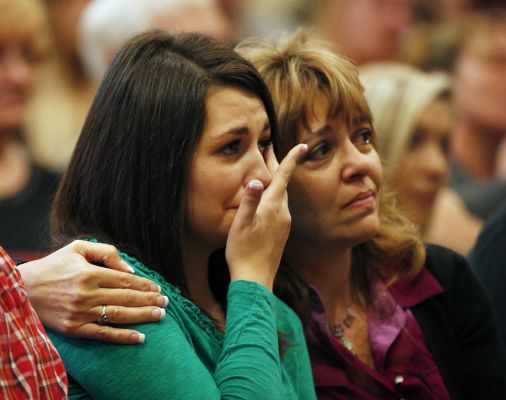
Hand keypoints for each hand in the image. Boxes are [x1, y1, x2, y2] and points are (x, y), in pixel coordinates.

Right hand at [18, 240, 167, 343]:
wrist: (23, 290)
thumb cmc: (54, 265)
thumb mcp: (78, 248)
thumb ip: (106, 252)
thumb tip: (130, 269)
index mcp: (90, 273)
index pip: (126, 281)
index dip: (145, 286)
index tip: (158, 289)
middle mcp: (87, 294)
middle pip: (127, 299)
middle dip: (150, 301)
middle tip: (166, 303)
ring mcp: (80, 313)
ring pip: (119, 316)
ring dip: (143, 316)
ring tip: (160, 316)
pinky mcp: (74, 329)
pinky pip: (103, 334)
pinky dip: (123, 337)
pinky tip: (140, 338)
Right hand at [225, 144, 307, 289]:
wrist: (255, 280)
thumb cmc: (243, 252)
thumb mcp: (240, 225)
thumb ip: (248, 202)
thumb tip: (255, 180)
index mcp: (273, 207)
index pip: (284, 177)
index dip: (292, 159)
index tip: (303, 145)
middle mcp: (282, 213)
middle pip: (283, 184)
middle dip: (279, 168)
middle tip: (269, 152)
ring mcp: (283, 224)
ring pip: (281, 197)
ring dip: (276, 183)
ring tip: (266, 174)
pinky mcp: (281, 233)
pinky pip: (279, 209)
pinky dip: (274, 198)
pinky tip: (265, 201)